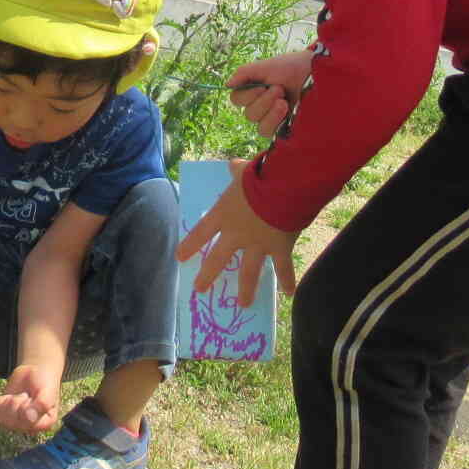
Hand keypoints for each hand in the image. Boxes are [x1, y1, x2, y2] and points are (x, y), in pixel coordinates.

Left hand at [0, 362, 60, 434]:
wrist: (34, 372)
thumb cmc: (44, 382)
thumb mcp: (47, 392)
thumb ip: (41, 406)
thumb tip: (29, 419)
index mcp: (44, 424)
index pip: (28, 423)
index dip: (26, 407)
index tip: (32, 398)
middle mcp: (30, 427)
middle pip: (13, 422)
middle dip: (16, 402)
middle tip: (25, 395)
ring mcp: (15, 423)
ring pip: (2, 419)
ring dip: (7, 402)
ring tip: (18, 396)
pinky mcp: (4, 415)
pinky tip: (8, 397)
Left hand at [176, 159, 299, 308]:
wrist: (284, 186)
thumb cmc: (260, 175)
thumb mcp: (245, 171)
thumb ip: (236, 171)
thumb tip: (232, 165)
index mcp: (223, 214)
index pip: (201, 232)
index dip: (190, 245)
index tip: (180, 258)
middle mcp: (236, 234)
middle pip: (217, 259)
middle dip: (208, 275)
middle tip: (199, 288)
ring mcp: (257, 245)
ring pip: (249, 272)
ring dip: (246, 289)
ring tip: (244, 304)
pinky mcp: (279, 248)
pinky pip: (283, 268)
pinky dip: (288, 280)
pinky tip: (288, 293)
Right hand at [228, 50, 313, 137]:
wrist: (316, 73)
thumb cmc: (292, 68)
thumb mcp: (267, 66)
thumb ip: (245, 73)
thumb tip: (227, 84)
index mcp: (255, 91)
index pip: (237, 100)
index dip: (247, 95)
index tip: (262, 85)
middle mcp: (262, 106)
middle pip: (248, 115)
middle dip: (263, 102)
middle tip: (279, 90)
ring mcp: (274, 119)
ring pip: (259, 127)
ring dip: (270, 113)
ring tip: (284, 101)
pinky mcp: (285, 128)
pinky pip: (272, 133)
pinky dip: (276, 121)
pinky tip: (288, 110)